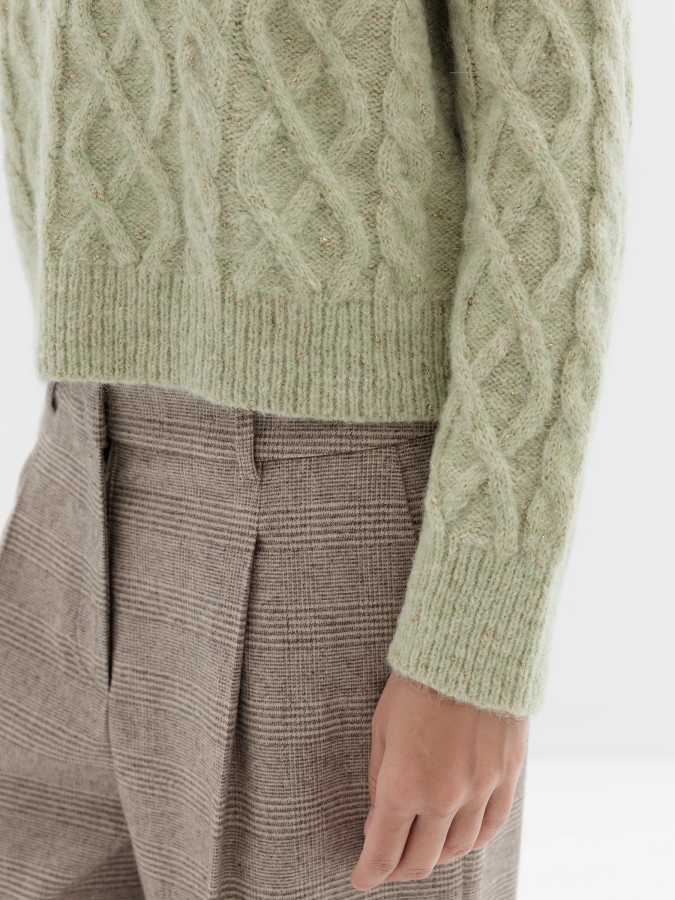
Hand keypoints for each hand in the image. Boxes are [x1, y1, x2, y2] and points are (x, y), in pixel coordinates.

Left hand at [350, 671, 527, 890]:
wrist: (469, 649)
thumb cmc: (416, 683)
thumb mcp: (382, 728)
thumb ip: (380, 781)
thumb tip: (379, 822)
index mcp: (404, 784)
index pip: (384, 851)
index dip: (370, 873)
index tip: (362, 879)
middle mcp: (444, 796)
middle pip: (422, 859)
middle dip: (399, 870)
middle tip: (388, 866)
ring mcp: (480, 790)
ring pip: (458, 848)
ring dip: (436, 855)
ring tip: (422, 848)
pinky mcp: (507, 777)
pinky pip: (491, 827)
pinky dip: (472, 839)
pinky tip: (460, 836)